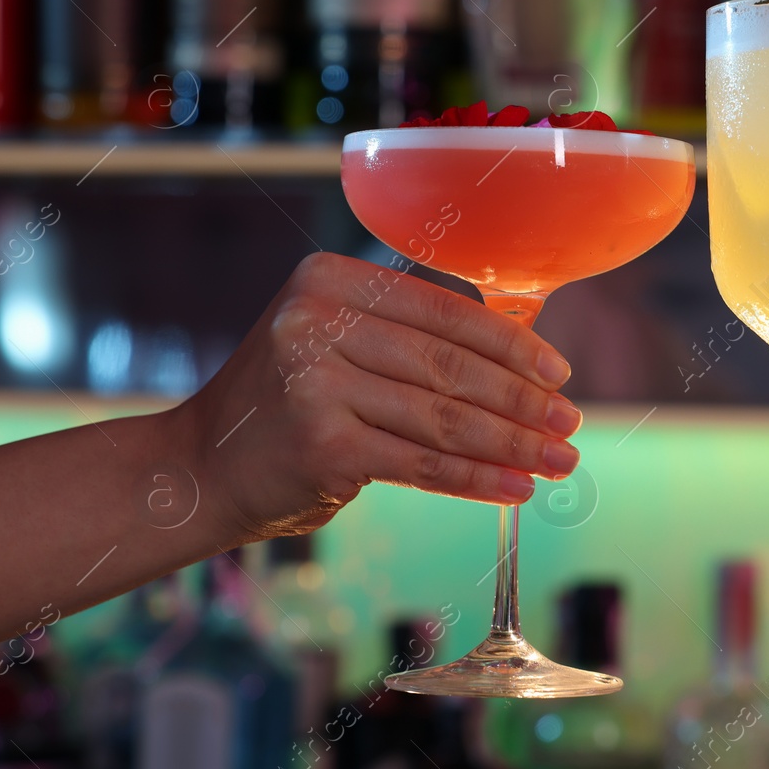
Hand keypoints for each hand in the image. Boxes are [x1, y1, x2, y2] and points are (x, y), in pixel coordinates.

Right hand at [176, 253, 582, 543]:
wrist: (198, 469)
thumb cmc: (287, 404)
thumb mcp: (333, 342)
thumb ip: (409, 337)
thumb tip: (524, 361)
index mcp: (332, 280)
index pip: (446, 312)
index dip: (513, 345)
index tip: (559, 373)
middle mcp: (317, 321)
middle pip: (451, 366)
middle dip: (522, 401)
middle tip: (570, 424)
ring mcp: (316, 384)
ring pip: (445, 419)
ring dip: (513, 445)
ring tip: (559, 460)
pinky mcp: (322, 446)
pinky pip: (423, 464)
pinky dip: (478, 479)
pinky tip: (516, 488)